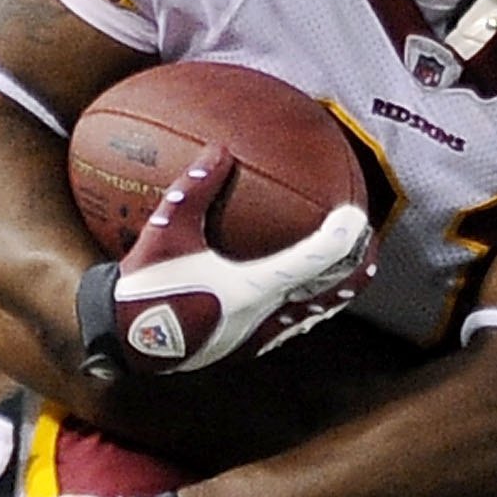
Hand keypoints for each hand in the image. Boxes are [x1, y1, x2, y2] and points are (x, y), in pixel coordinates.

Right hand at [94, 148, 376, 374]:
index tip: (358, 217)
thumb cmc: (144, 284)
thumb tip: (219, 147)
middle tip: (372, 248)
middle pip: (325, 294)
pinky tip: (304, 301)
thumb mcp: (166, 230)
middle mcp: (263, 317)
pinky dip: (307, 309)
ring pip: (310, 316)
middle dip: (354, 270)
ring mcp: (255, 337)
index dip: (342, 238)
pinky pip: (287, 328)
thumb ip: (193, 188)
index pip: (313, 260)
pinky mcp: (242, 348)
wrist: (124, 340)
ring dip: (334, 294)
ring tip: (353, 277)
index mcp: (252, 287)